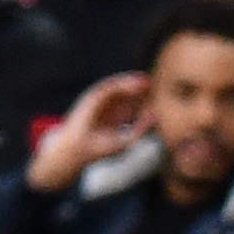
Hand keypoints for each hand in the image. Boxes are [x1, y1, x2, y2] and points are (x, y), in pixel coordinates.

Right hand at [25, 72, 151, 192]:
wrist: (76, 152)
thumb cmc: (99, 149)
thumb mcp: (125, 140)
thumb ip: (140, 128)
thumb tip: (156, 115)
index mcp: (115, 115)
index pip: (132, 101)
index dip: (144, 97)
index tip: (157, 95)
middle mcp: (107, 106)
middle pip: (126, 91)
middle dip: (140, 87)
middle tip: (154, 84)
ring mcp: (98, 101)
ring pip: (117, 86)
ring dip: (132, 82)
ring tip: (146, 81)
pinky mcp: (91, 98)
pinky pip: (107, 87)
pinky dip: (121, 84)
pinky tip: (134, 85)